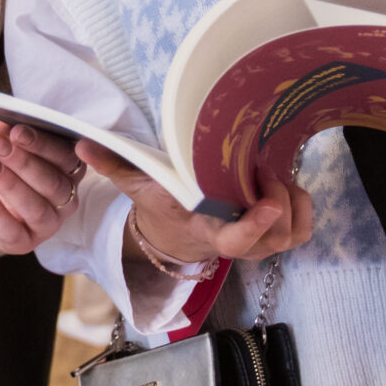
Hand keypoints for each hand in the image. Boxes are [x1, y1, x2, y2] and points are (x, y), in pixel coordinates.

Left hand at [0, 120, 84, 253]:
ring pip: (36, 208)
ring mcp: (48, 222)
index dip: (42, 144)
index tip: (17, 131)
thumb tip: (6, 115)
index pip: (66, 156)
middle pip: (53, 183)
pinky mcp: (24, 242)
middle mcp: (65, 196)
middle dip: (23, 163)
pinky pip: (12, 230)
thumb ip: (2, 125)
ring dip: (9, 184)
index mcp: (67, 166)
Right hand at [77, 140, 313, 268]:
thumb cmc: (162, 205)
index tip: (267, 202)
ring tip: (269, 174)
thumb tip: (83, 141)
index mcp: (205, 231)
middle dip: (278, 202)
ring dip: (290, 201)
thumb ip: (114, 164)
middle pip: (275, 238)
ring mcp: (259, 244)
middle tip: (261, 169)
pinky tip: (282, 184)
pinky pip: (303, 228)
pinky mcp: (275, 235)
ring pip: (292, 232)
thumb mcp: (137, 185)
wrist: (175, 235)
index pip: (235, 241)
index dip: (255, 226)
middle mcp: (237, 244)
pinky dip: (302, 205)